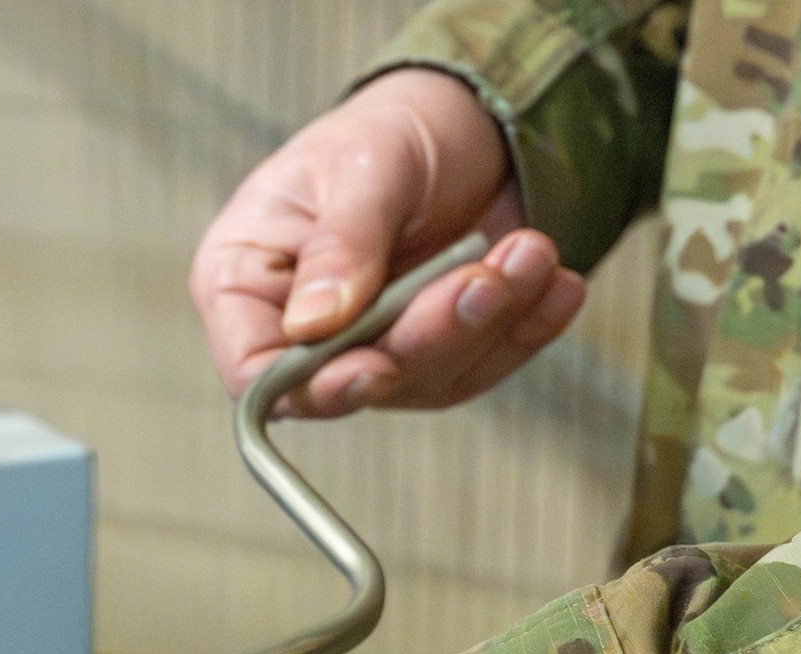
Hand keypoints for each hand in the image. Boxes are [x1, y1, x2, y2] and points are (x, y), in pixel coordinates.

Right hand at [190, 68, 585, 417]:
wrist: (467, 119)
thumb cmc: (391, 129)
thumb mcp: (363, 166)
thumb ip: (341, 244)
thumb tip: (314, 324)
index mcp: (246, 282)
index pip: (253, 370)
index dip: (307, 387)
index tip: (370, 367)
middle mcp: (300, 331)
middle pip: (349, 384)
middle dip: (427, 335)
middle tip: (482, 277)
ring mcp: (369, 348)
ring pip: (422, 380)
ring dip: (486, 322)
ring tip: (527, 251)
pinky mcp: (434, 352)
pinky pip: (479, 366)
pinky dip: (524, 329)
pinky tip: (554, 285)